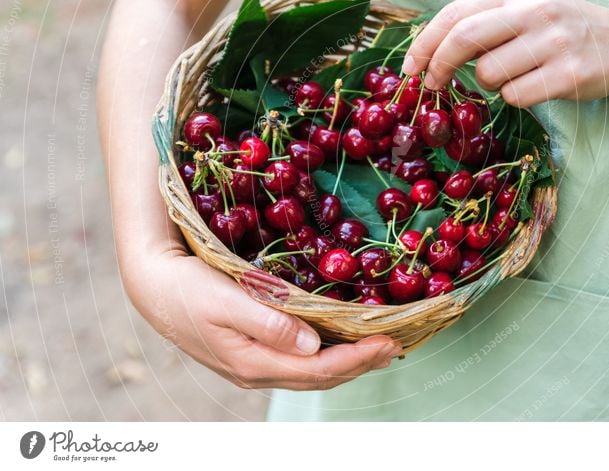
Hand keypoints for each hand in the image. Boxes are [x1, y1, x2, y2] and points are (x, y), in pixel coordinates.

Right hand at [126, 250, 401, 389]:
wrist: (153, 289)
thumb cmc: (188, 289)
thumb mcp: (226, 301)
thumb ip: (269, 324)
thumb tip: (313, 345)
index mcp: (254, 362)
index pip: (319, 369)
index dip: (357, 357)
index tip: (389, 341)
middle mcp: (258, 371)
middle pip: (321, 378)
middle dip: (361, 363)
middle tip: (396, 344)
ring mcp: (255, 365)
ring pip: (312, 373)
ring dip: (348, 363)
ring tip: (379, 348)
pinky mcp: (252, 353)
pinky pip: (299, 363)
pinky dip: (327, 356)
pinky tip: (340, 343)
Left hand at [402, 0, 608, 106]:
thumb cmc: (560, 29)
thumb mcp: (524, 8)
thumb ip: (482, 20)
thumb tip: (428, 51)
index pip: (455, 13)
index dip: (425, 43)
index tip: (410, 67)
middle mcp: (535, 10)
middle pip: (464, 39)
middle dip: (439, 66)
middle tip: (432, 84)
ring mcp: (555, 41)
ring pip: (489, 74)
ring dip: (488, 84)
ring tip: (512, 75)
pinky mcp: (570, 74)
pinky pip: (515, 96)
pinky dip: (514, 98)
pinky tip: (534, 86)